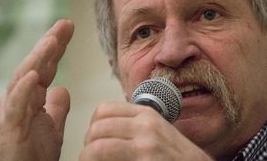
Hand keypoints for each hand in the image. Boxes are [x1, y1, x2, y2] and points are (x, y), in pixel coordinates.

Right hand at [0, 19, 73, 160]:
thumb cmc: (36, 154)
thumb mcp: (53, 127)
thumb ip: (57, 106)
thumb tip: (61, 88)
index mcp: (32, 97)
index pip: (46, 65)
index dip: (57, 46)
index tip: (70, 26)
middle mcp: (20, 100)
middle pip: (34, 65)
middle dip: (49, 43)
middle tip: (65, 24)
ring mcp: (14, 112)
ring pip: (23, 78)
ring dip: (38, 58)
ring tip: (52, 41)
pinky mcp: (11, 128)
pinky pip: (16, 105)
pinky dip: (24, 88)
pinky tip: (35, 73)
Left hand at [80, 101, 212, 160]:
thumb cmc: (178, 157)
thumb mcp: (159, 131)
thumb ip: (135, 125)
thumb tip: (103, 129)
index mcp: (147, 113)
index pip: (104, 109)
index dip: (93, 126)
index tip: (94, 140)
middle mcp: (146, 125)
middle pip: (97, 128)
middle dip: (88, 146)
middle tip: (90, 158)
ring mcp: (146, 145)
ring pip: (97, 147)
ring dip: (88, 159)